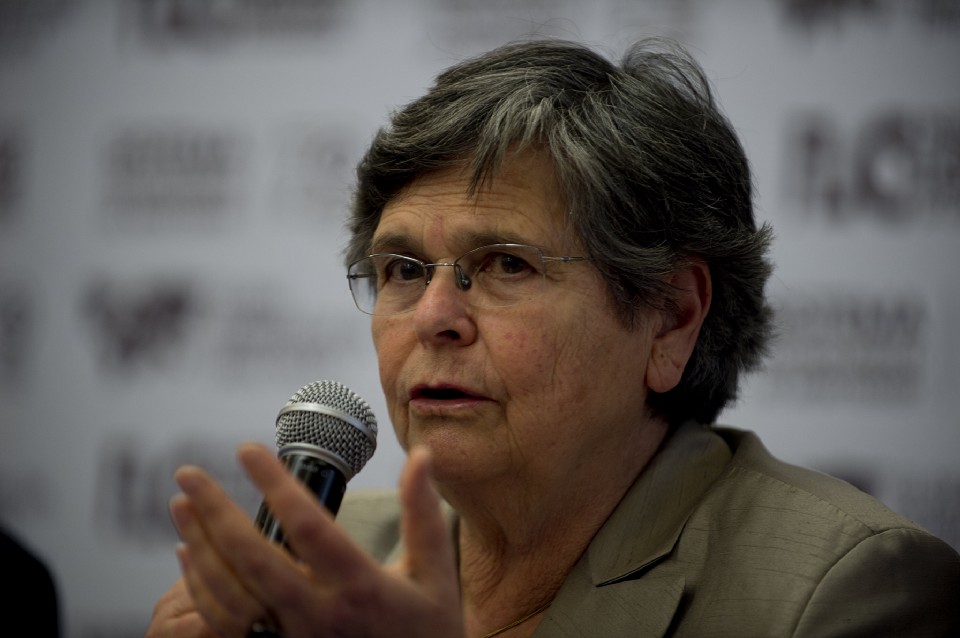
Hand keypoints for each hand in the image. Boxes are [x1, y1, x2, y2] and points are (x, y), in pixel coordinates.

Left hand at [145, 444, 462, 637]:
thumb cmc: (428, 633)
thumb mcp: (436, 575)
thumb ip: (424, 514)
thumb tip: (420, 455)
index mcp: (361, 588)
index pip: (308, 526)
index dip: (274, 484)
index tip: (248, 450)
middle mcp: (320, 616)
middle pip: (253, 559)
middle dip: (214, 511)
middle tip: (187, 473)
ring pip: (230, 593)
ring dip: (199, 546)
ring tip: (180, 505)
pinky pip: (225, 624)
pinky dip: (200, 587)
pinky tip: (189, 555)